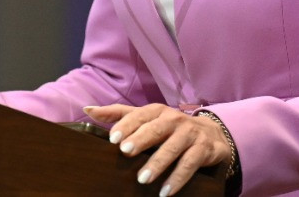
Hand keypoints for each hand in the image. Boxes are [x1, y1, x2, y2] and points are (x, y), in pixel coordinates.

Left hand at [83, 103, 230, 195]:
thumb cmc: (170, 127)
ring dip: (158, 163)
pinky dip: (177, 178)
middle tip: (125, 151)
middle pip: (156, 128)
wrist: (211, 134)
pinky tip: (165, 192)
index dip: (126, 125)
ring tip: (143, 179)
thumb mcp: (146, 118)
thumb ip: (118, 114)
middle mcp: (174, 119)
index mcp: (157, 111)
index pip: (140, 115)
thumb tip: (87, 110)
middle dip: (141, 139)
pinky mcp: (203, 149)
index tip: (112, 138)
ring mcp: (190, 134)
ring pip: (173, 148)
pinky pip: (190, 164)